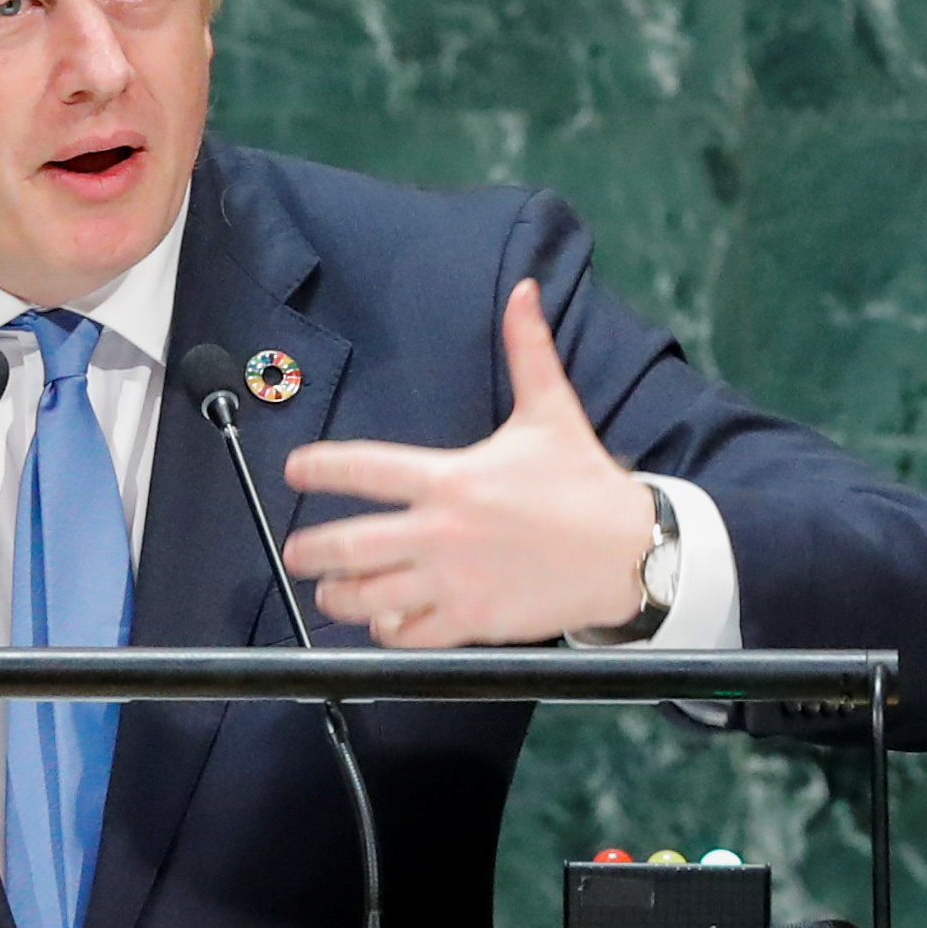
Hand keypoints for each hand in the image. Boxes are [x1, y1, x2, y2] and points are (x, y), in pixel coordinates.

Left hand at [281, 280, 659, 647]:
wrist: (630, 552)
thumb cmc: (585, 485)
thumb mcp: (552, 412)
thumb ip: (527, 351)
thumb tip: (524, 293)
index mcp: (451, 478)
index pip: (363, 469)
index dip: (318, 468)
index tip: (296, 470)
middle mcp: (442, 531)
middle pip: (348, 546)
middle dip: (309, 550)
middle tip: (296, 552)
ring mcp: (453, 581)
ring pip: (368, 597)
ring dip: (339, 596)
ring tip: (330, 592)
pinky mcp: (471, 620)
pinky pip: (408, 634)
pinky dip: (388, 631)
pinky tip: (384, 622)